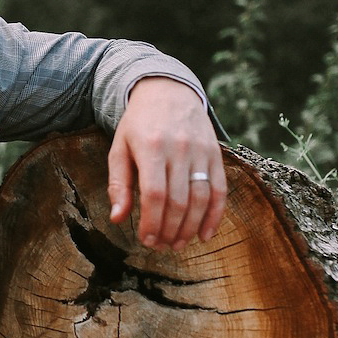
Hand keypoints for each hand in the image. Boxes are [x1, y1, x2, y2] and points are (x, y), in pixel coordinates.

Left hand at [107, 77, 226, 249]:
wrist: (168, 91)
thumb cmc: (139, 125)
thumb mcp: (119, 148)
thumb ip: (118, 184)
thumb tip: (117, 218)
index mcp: (151, 147)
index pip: (154, 194)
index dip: (152, 222)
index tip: (146, 240)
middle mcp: (179, 149)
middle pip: (179, 201)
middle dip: (170, 230)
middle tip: (161, 246)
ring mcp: (201, 151)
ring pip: (201, 198)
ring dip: (190, 228)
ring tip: (179, 243)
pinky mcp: (216, 153)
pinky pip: (220, 189)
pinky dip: (215, 215)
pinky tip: (205, 234)